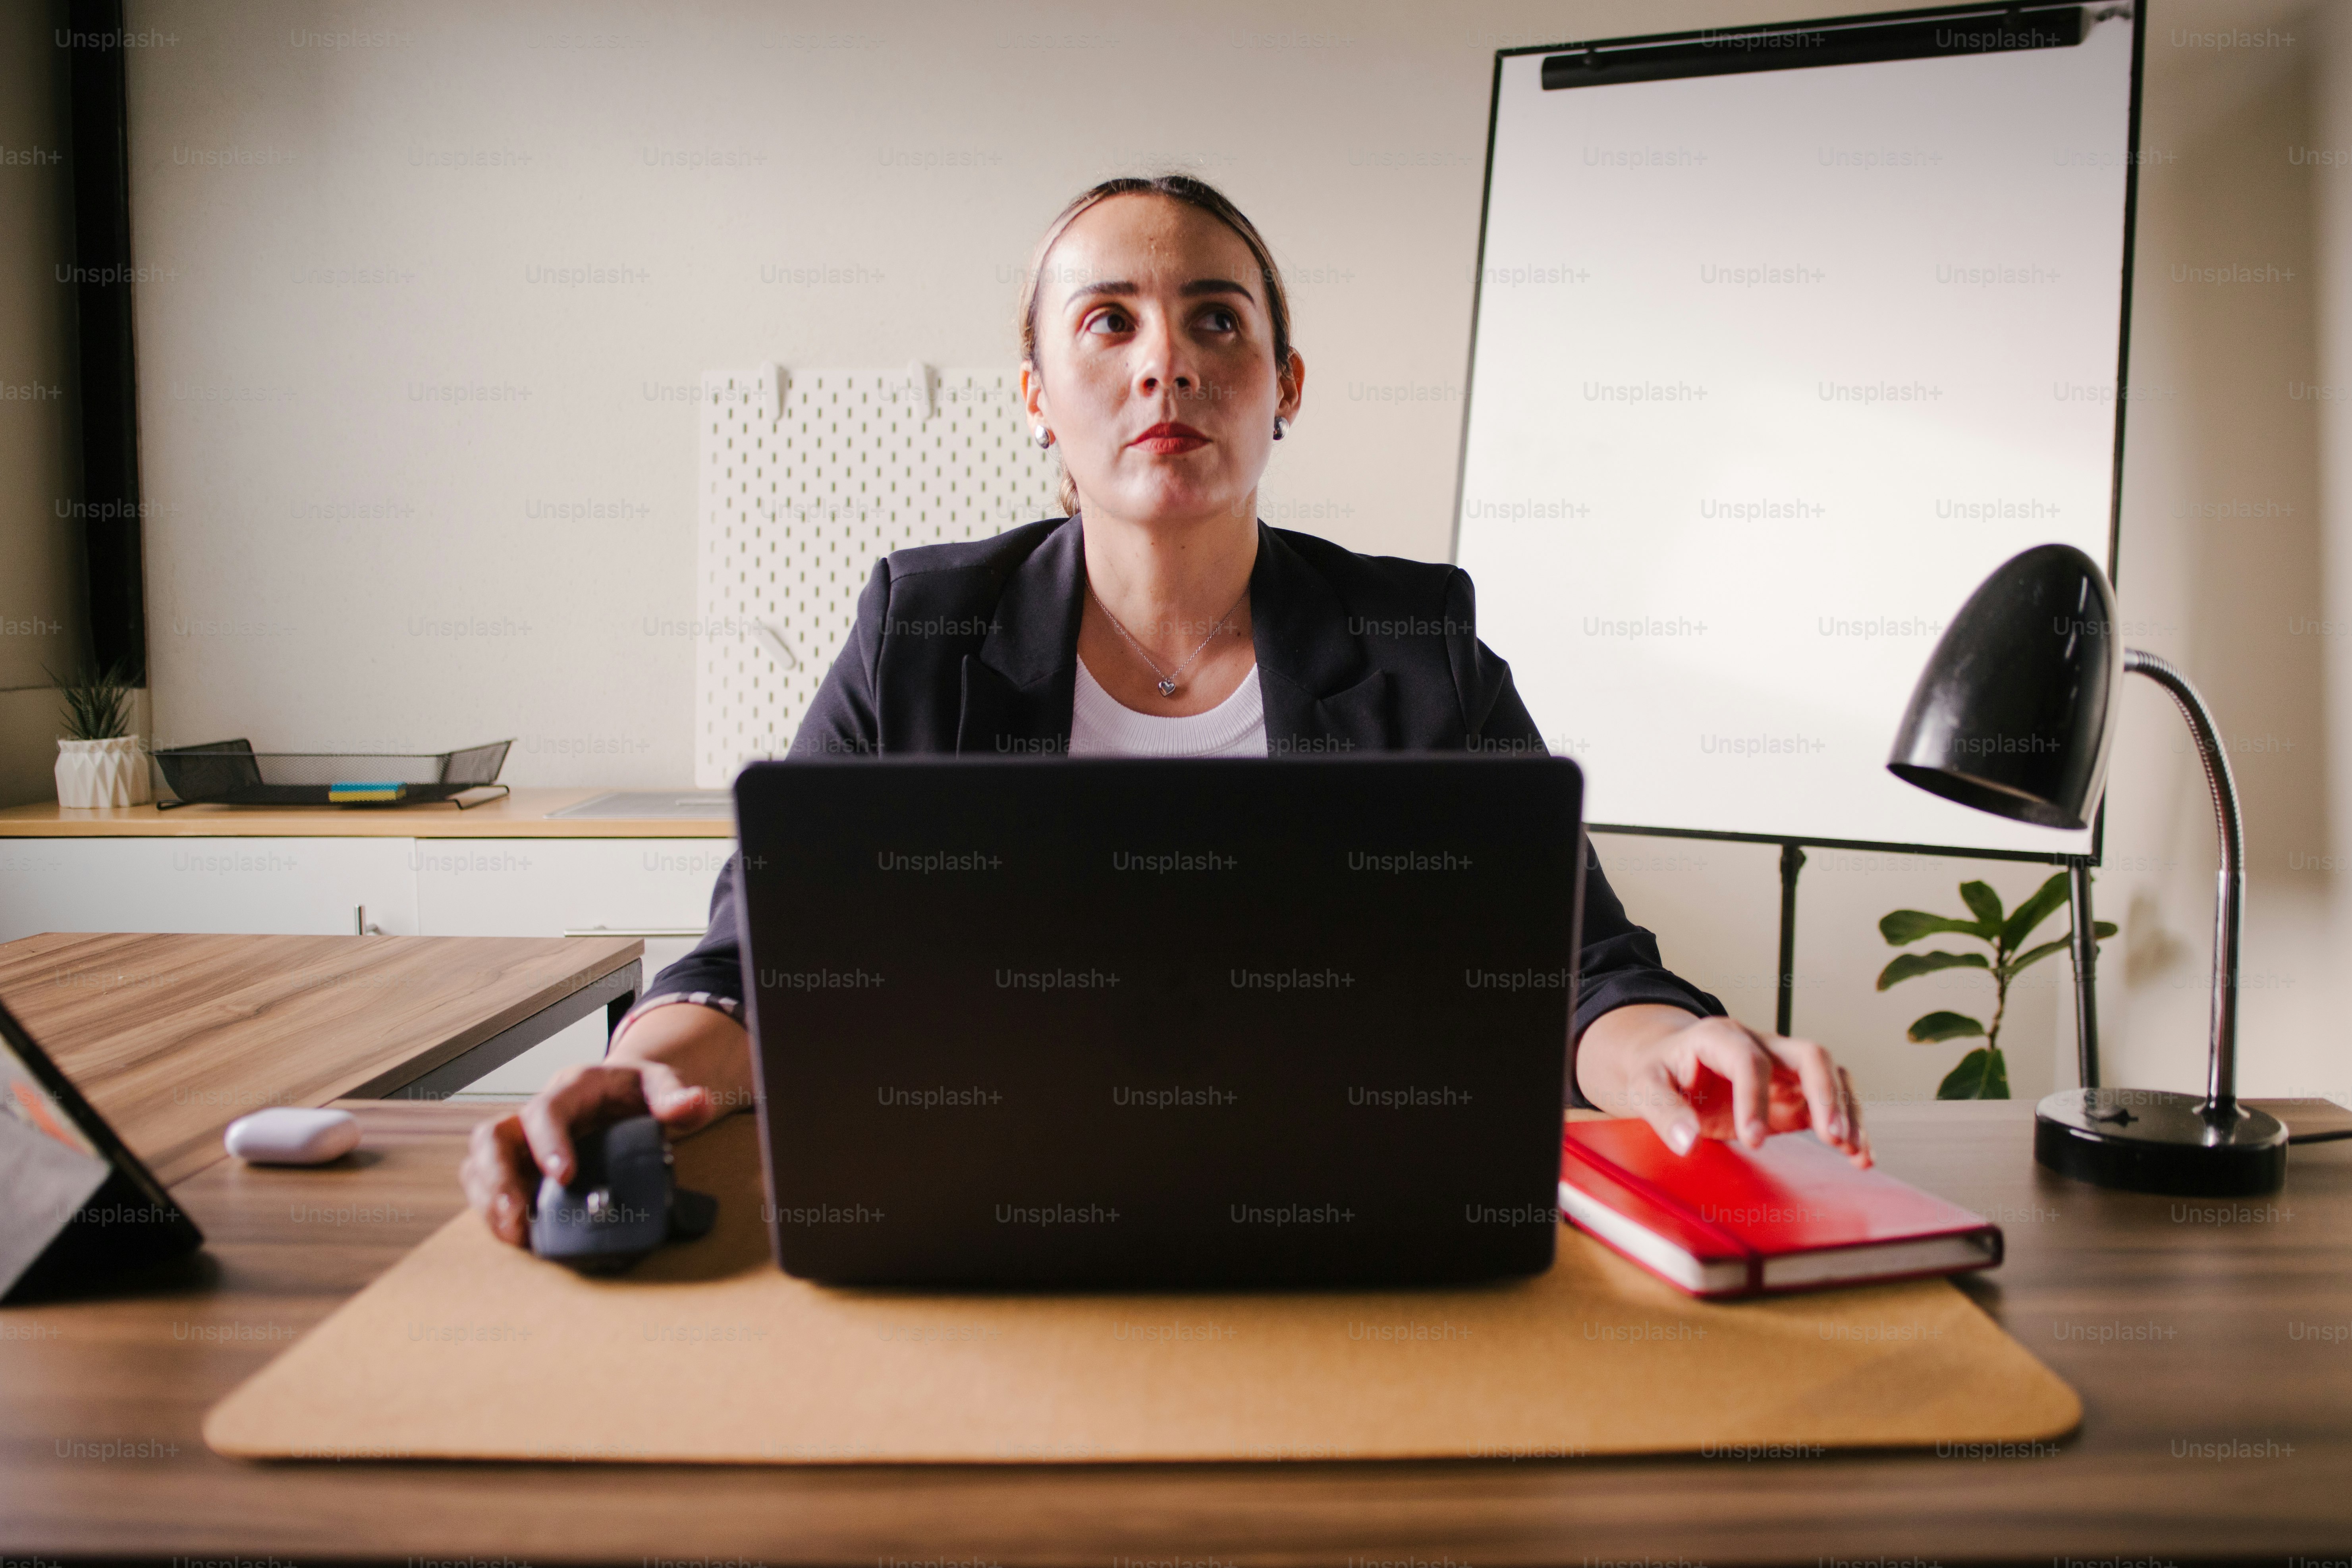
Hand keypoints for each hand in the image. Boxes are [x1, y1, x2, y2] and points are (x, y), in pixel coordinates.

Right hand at [459, 1001, 751, 1246]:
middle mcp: (536, 1112)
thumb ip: (676, 1098)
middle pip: (493, 1136)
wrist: (624, 1092)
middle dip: (498, 1177)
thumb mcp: (662, 1085)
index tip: (564, 1177)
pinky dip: (492, 1210)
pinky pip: (486, 1183)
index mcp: (572, 1088)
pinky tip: (514, 1236)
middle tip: (518, 1215)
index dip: (548, 1142)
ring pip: (481, 1161)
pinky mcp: (517, 1165)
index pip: (547, 1109)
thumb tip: (697, 1104)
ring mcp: (522, 1140)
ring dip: (488, 1199)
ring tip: (513, 1235)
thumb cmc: (639, 1090)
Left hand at [1575, 1004, 1870, 1168]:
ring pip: (1830, 1075)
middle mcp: (1761, 1046)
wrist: (1670, 1063)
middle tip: (1831, 1137)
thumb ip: (1664, 1112)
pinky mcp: (1795, 1093)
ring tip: (1853, 1151)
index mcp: (1720, 1037)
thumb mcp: (1646, 1087)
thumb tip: (1687, 1144)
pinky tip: (1860, 1155)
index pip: (1750, 1060)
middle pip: (1809, 1055)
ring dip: (1846, 1111)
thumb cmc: (1660, 1071)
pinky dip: (1850, 1125)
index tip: (1754, 1141)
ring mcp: (1783, 1068)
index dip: (1756, 1098)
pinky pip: (1832, 1102)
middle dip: (1825, 1094)